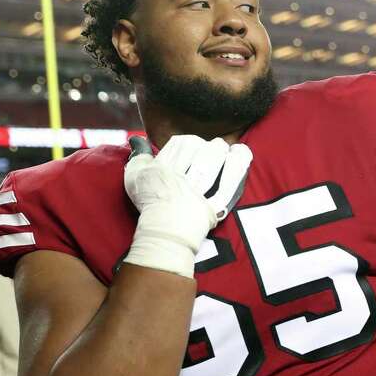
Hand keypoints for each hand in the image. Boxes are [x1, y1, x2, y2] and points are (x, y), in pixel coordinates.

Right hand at [122, 134, 252, 278]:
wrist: (160, 234)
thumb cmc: (148, 205)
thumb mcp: (134, 177)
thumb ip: (139, 156)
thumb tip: (138, 141)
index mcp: (163, 167)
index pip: (183, 143)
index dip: (194, 143)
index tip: (197, 147)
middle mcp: (181, 176)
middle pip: (201, 150)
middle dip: (212, 147)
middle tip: (218, 149)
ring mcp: (198, 192)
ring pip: (215, 163)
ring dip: (225, 154)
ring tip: (234, 151)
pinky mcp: (213, 207)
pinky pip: (228, 186)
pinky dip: (237, 170)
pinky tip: (241, 156)